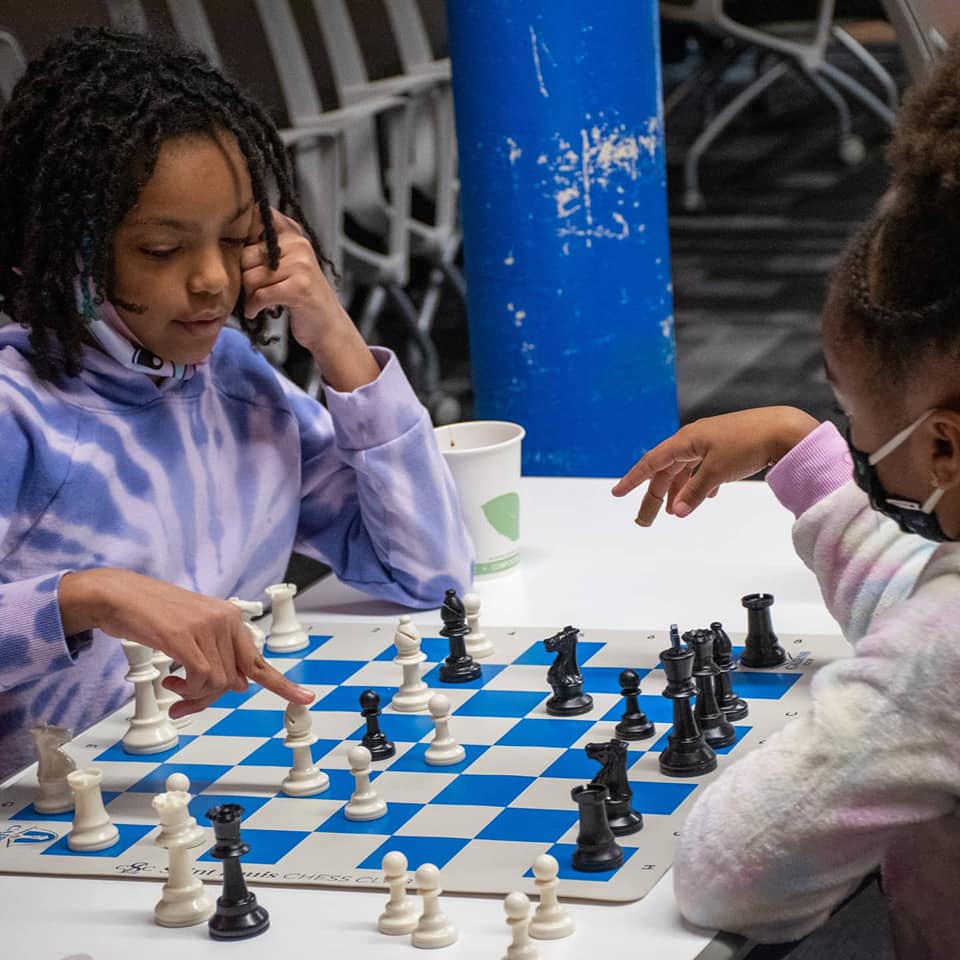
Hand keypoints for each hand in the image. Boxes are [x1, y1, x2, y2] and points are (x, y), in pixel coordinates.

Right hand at [58, 569, 314, 718]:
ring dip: (194, 696)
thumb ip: (217, 655)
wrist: (120, 594)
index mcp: (230, 618)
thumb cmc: (151, 615)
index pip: (258, 659)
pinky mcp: (185, 636)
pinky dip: (187, 690)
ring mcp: (207, 627)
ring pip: (218, 683)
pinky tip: (170, 683)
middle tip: (184, 703)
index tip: (307, 698)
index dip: (283, 684)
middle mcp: (225, 620)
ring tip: (173, 688)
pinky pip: (201, 678)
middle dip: (210, 698)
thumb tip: (237, 686)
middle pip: (234, 680)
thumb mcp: (193, 631)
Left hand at [241, 206, 378, 390]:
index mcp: (293, 235)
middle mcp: (298, 245)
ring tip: (256, 302)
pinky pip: (261, 295)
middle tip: (252, 290)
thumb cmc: (302, 296)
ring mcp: (301, 266)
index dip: (243, 236)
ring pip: (251, 277)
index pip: (259, 219)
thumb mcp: (287, 264)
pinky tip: (256, 311)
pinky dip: (253, 307)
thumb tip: (229, 239)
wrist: (328, 326)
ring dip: (248, 295)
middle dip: (244, 277)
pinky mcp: (299, 288)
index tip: (246, 257)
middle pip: (246, 255)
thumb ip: (265, 247)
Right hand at [611, 406, 818, 525]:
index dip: (633, 479)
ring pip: (685, 471)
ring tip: (673, 511)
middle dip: (655, 497)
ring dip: (678, 491)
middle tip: (644, 521)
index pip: (652, 462)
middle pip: (666, 471)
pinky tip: (705, 497)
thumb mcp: (716, 472)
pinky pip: (703, 469)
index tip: (618, 493)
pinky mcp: (728, 448)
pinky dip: (699, 484)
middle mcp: (694, 440)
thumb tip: (676, 511)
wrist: (786, 430)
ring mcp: (711, 443)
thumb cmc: (750, 442)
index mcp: (686, 441)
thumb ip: (693, 492)